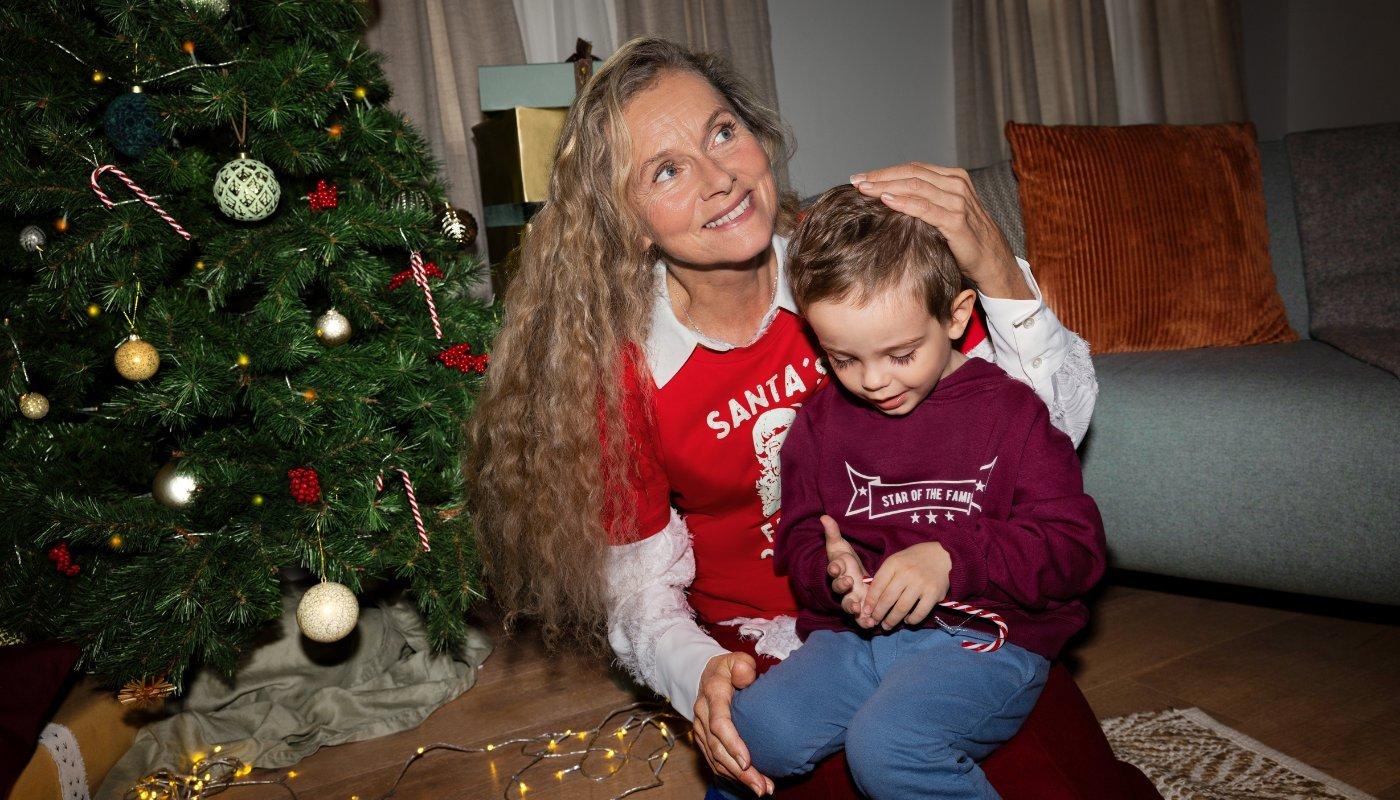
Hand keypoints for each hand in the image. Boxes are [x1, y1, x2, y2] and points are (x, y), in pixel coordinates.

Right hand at [693, 651, 773, 795]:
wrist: (704, 675)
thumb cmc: (727, 669)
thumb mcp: (734, 659)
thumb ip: (741, 665)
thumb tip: (746, 675)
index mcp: (712, 695)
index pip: (719, 723)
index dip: (732, 743)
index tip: (747, 761)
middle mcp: (702, 715)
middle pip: (718, 748)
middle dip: (739, 771)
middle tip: (761, 786)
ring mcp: (701, 730)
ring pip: (715, 759)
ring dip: (737, 777)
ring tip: (761, 788)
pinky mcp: (703, 740)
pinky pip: (714, 761)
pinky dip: (730, 775)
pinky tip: (749, 783)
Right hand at [821, 515, 869, 617]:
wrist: (855, 576)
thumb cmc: (846, 560)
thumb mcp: (840, 545)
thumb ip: (833, 533)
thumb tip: (824, 517)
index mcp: (837, 571)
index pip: (833, 569)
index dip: (834, 568)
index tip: (837, 566)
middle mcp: (842, 586)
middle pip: (839, 588)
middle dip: (842, 586)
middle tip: (849, 582)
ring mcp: (850, 597)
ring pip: (848, 604)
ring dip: (852, 607)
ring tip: (858, 609)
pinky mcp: (861, 607)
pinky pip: (859, 617)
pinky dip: (864, 621)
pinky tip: (871, 623)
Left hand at [849, 163, 1032, 299]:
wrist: (991, 261)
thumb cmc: (963, 239)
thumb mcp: (944, 212)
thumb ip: (924, 200)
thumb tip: (887, 196)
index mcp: (952, 178)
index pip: (913, 169)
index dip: (885, 172)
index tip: (861, 177)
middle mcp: (956, 184)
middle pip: (911, 174)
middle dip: (880, 176)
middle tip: (856, 181)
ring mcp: (958, 201)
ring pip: (916, 187)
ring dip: (886, 186)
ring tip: (864, 189)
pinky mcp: (957, 221)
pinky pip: (925, 208)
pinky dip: (904, 203)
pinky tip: (886, 201)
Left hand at [860, 542, 951, 629]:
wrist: (943, 555)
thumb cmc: (915, 559)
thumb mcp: (897, 560)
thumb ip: (885, 576)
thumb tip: (872, 598)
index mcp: (894, 563)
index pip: (877, 585)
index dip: (870, 601)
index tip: (866, 611)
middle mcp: (906, 573)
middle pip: (887, 599)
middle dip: (878, 614)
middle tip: (875, 621)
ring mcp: (921, 583)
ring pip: (901, 608)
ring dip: (892, 620)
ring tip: (887, 625)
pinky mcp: (934, 593)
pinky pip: (919, 612)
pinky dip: (912, 620)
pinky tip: (907, 620)